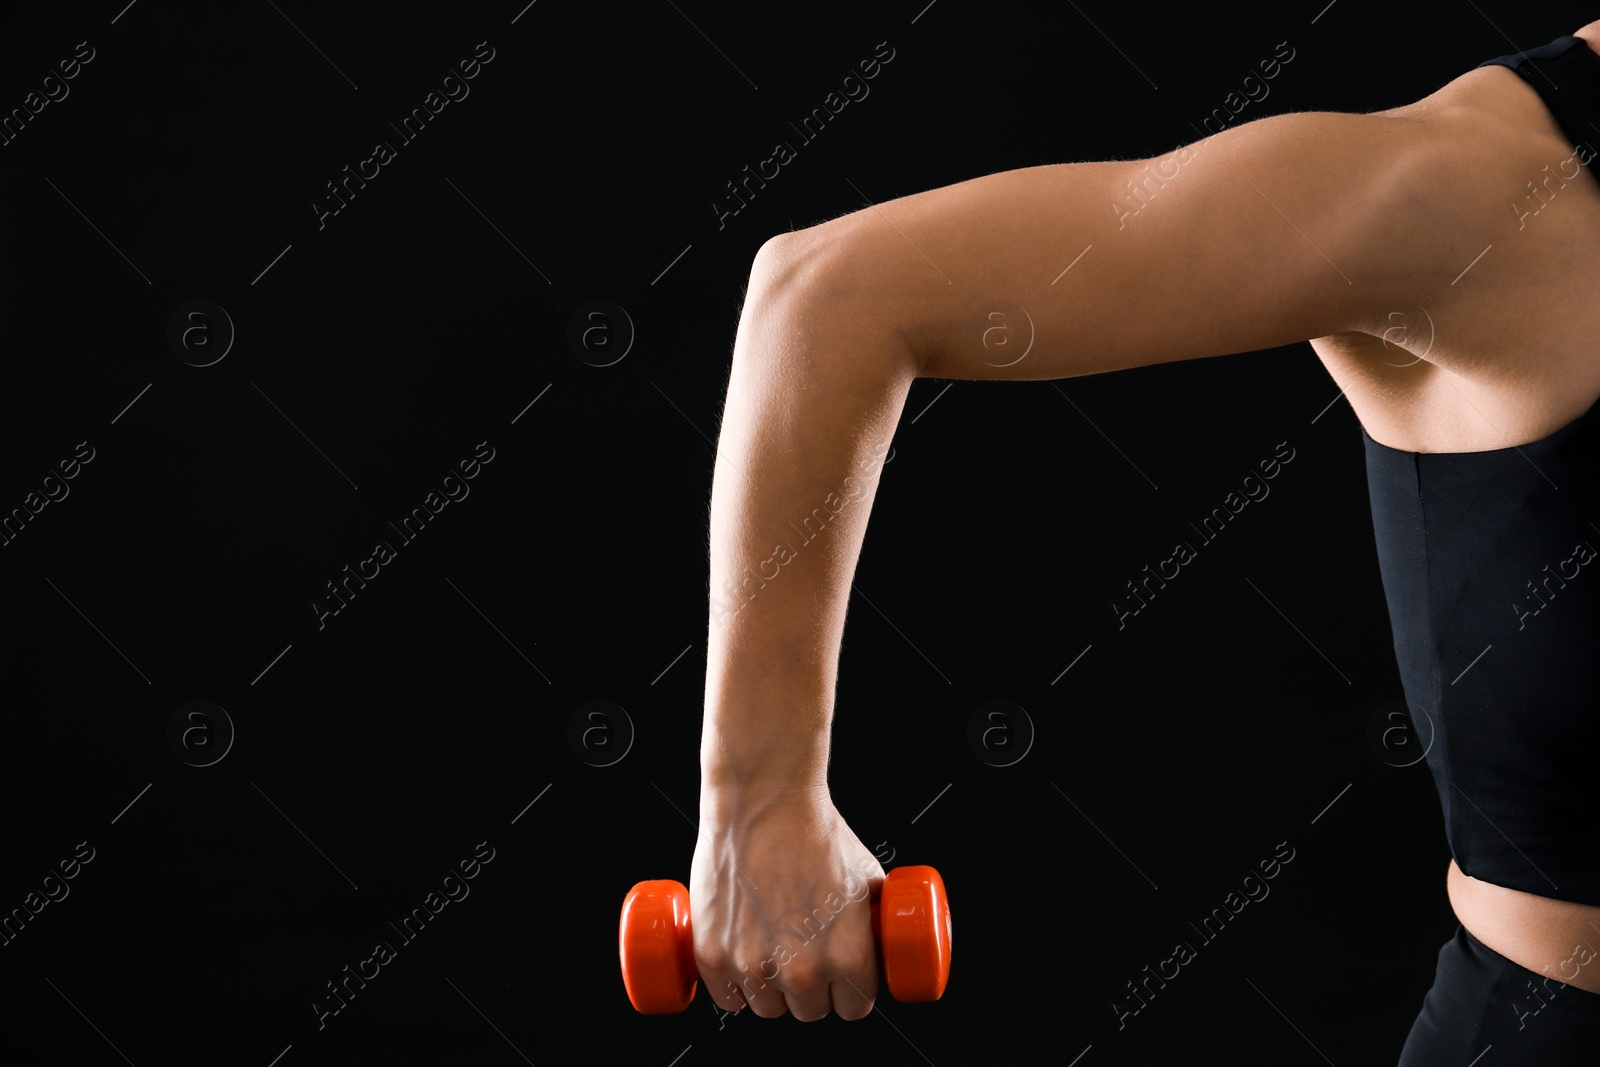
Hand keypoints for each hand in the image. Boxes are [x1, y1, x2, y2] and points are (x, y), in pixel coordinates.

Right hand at [690, 790, 884, 1021]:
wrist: (764, 801)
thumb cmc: (816, 832)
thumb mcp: (867, 874)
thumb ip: (875, 914)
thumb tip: (885, 933)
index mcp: (848, 958)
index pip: (855, 1007)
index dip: (851, 992)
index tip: (842, 978)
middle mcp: (802, 972)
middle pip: (810, 1010)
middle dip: (811, 990)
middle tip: (804, 958)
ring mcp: (753, 966)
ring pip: (768, 1008)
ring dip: (772, 991)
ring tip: (771, 957)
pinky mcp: (714, 955)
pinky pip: (727, 998)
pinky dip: (734, 988)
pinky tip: (741, 968)